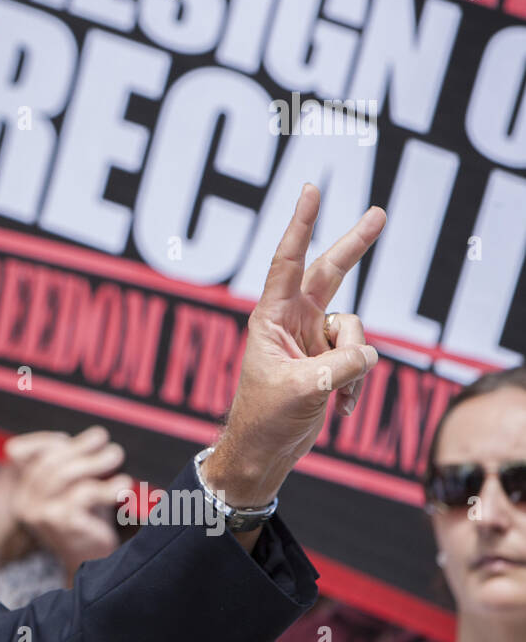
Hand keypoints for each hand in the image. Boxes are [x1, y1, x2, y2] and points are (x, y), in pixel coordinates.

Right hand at [7, 426, 133, 582]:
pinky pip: (85, 494)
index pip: (18, 453)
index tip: (66, 438)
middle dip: (79, 447)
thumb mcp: (72, 488)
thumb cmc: (84, 520)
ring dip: (95, 461)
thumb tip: (94, 437)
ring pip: (66, 475)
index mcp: (22, 491)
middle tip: (103, 438)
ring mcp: (41, 514)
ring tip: (116, 455)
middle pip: (48, 461)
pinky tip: (123, 486)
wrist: (91, 564)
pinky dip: (107, 488)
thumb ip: (72, 464)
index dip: (43, 441)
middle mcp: (24, 503)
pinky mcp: (62, 523)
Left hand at [206, 184, 384, 517]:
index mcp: (271, 316)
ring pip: (356, 330)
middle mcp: (292, 320)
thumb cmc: (266, 417)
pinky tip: (341, 408)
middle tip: (379, 212)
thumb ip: (340, 365)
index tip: (311, 190)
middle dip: (355, 245)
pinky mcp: (328, 359)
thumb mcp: (304, 389)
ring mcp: (312, 338)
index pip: (288, 261)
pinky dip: (357, 383)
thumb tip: (369, 353)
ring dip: (356, 364)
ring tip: (336, 394)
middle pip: (330, 272)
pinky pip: (360, 358)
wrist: (264, 451)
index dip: (301, 225)